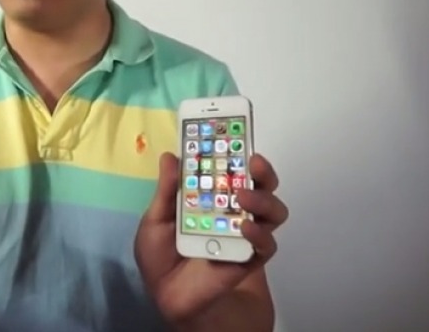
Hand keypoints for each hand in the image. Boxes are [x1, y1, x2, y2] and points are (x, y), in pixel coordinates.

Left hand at [134, 152, 288, 325]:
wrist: (170, 298)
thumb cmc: (161, 259)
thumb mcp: (156, 220)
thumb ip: (167, 191)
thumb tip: (171, 156)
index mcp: (211, 196)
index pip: (230, 167)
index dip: (236, 148)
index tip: (235, 130)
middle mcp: (233, 210)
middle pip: (260, 182)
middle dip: (261, 168)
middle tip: (252, 159)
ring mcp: (245, 233)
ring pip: (272, 208)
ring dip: (263, 197)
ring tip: (243, 195)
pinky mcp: (251, 258)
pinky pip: (267, 244)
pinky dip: (260, 233)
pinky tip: (245, 227)